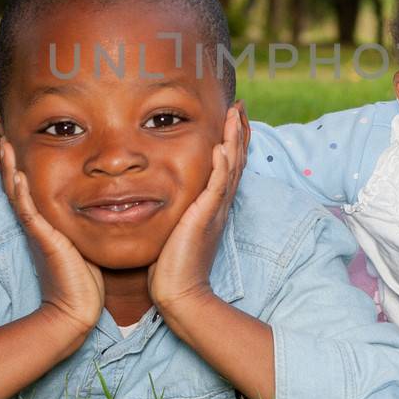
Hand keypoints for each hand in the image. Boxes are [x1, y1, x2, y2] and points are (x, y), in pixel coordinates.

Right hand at [0, 138, 103, 333]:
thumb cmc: (84, 277)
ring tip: (2, 143)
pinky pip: (28, 211)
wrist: (77, 309)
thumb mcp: (83, 239)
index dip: (19, 160)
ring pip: (16, 192)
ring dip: (9, 167)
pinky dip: (21, 192)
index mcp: (44, 220)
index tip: (14, 134)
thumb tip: (102, 202)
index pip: (27, 183)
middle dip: (8, 157)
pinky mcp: (43, 240)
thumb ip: (86, 220)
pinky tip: (18, 174)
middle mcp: (36, 222)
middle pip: (15, 182)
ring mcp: (37, 230)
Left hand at [148, 103, 248, 315]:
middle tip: (239, 106)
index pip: (227, 167)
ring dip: (235, 140)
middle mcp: (218, 205)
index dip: (231, 141)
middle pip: (236, 161)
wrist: (179, 292)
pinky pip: (217, 187)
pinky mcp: (205, 218)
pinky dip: (222, 166)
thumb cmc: (171, 265)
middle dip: (238, 132)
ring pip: (231, 168)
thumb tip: (159, 193)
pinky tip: (222, 147)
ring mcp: (215, 210)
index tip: (232, 117)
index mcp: (213, 206)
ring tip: (236, 116)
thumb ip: (175, 208)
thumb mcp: (175, 227)